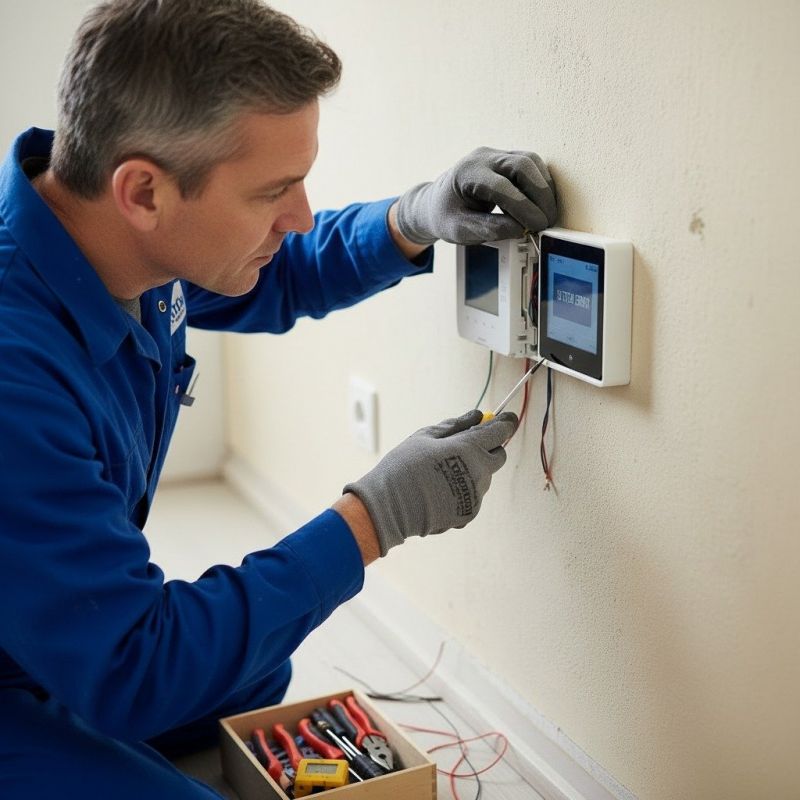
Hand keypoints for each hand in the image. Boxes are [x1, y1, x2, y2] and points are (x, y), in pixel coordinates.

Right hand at [342, 409, 517, 555]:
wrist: (389, 507)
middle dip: (488, 448)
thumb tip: (477, 416)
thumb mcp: (426, 436)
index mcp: (470, 448)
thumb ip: (456, 425)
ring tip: (442, 473)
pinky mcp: (470, 513)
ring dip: (473, 470)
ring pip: (484, 477)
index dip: (505, 422)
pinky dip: (463, 490)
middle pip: (498, 455)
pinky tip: (439, 491)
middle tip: (466, 446)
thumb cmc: (404, 466)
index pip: (501, 431)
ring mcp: (476, 495)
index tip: (506, 418)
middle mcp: (479, 472)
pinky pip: (473, 496)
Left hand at [395, 147, 557, 245]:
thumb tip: (520, 229)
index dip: (523, 207)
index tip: (536, 225)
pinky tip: (541, 204)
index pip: (501, 186)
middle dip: (540, 195)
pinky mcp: (507, 158)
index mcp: (466, 173)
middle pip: (522, 165)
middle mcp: (483, 157)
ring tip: (546, 215)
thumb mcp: (459, 230)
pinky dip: (541, 185)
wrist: (437, 202)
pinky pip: (532, 165)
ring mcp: (496, 155)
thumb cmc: (445, 214)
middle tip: (546, 221)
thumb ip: (488, 229)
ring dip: (544, 189)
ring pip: (531, 162)